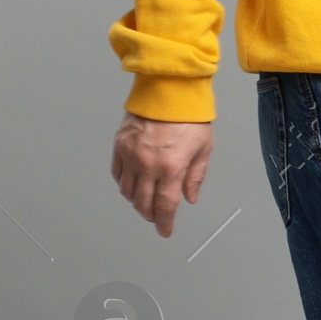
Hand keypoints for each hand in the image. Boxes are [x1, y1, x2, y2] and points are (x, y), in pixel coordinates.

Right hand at [112, 114, 212, 236]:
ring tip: (145, 202)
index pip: (164, 207)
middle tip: (156, 218)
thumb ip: (195, 176)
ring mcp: (131, 155)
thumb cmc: (189, 115)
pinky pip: (117, 173)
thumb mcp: (203, 148)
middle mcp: (148, 165)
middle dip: (150, 215)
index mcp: (171, 168)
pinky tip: (132, 185)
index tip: (165, 230)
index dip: (164, 223)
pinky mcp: (120, 145)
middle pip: (143, 203)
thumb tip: (189, 197)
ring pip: (127, 191)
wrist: (169, 88)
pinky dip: (124, 184)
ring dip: (136, 201)